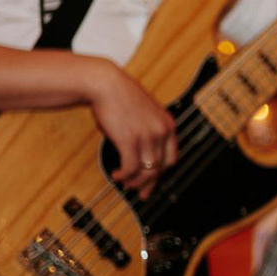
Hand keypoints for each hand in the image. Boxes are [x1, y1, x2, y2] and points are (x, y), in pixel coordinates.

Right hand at [86, 58, 176, 190]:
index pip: (172, 158)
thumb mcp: (144, 115)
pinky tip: (117, 175)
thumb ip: (148, 134)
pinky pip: (131, 167)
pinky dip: (124, 175)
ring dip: (135, 182)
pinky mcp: (130, 139)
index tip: (153, 182)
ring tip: (125, 183)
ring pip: (147, 171)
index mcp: (168, 125)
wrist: (104, 83)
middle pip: (161, 168)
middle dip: (149, 183)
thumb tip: (142, 158)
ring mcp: (147, 136)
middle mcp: (161, 131)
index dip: (162, 173)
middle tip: (140, 192)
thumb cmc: (120, 98)